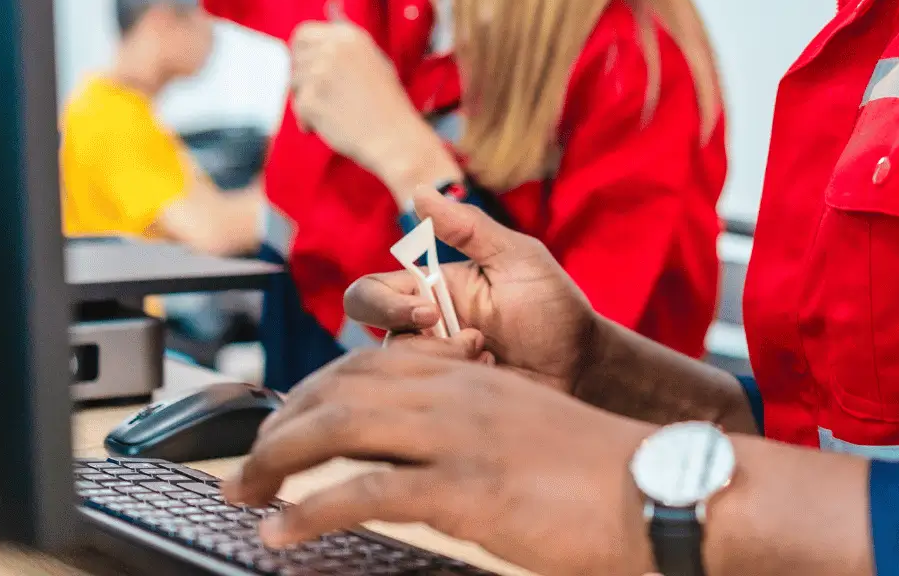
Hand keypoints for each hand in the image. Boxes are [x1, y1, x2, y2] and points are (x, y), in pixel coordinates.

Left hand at [225, 351, 656, 575]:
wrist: (657, 489)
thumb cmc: (599, 473)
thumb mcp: (526, 427)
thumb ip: (475, 425)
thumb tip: (425, 456)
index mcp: (472, 374)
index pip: (365, 365)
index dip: (308, 393)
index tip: (277, 427)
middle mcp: (457, 390)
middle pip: (338, 388)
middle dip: (276, 427)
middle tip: (242, 469)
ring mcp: (458, 435)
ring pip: (337, 426)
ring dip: (274, 462)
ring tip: (243, 495)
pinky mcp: (463, 486)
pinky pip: (364, 490)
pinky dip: (310, 512)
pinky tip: (283, 534)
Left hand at [289, 2, 453, 197]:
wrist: (396, 137)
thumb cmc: (386, 102)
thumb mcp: (373, 58)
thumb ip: (346, 37)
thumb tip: (332, 2)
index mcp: (350, 35)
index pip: (302, 33)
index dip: (303, 54)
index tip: (314, 71)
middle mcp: (334, 48)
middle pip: (293, 59)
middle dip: (303, 78)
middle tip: (326, 96)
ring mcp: (321, 72)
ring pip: (294, 84)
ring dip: (307, 101)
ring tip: (336, 111)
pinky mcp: (311, 99)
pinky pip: (298, 109)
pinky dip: (309, 121)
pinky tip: (331, 124)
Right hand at [347, 187, 593, 394]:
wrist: (583, 363)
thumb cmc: (552, 305)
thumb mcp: (517, 258)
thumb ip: (469, 228)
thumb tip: (419, 192)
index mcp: (428, 292)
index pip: (369, 295)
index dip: (384, 306)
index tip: (429, 312)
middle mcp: (421, 331)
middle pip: (372, 341)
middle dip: (413, 344)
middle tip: (467, 340)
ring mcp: (432, 369)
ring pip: (396, 375)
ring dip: (447, 363)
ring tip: (491, 356)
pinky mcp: (446, 402)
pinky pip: (424, 402)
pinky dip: (460, 387)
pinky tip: (495, 377)